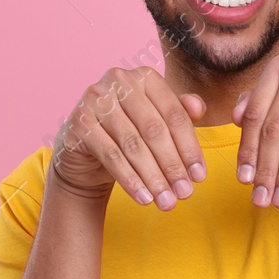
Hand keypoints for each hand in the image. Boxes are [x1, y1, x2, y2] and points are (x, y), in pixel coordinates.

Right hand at [50, 66, 208, 209]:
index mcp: (145, 76)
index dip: (190, 148)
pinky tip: (144, 198)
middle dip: (173, 166)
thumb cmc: (130, 134)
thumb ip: (181, 113)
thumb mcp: (158, 123)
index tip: (200, 176)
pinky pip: (110, 155)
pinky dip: (130, 179)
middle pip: (154, 130)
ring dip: (153, 177)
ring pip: (133, 145)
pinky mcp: (78, 122)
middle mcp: (119, 81)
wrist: (87, 152)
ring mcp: (95, 99)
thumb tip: (199, 108)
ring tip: (167, 201)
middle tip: (185, 194)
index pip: (174, 114)